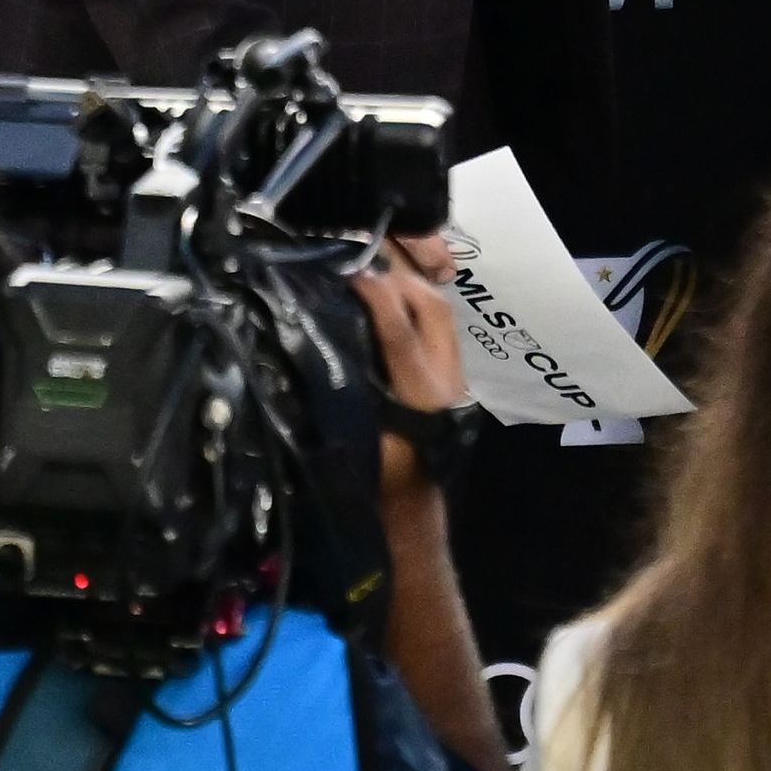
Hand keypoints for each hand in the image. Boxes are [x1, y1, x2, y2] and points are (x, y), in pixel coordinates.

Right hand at [358, 233, 472, 500]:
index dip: (376, 297)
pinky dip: (416, 306)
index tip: (351, 271)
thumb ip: (343, 387)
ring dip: (410, 290)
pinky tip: (391, 300)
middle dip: (401, 281)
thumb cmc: (376, 477)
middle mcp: (445, 379)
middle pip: (434, 310)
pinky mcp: (452, 376)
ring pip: (441, 315)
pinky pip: (439, 327)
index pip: (400, 332)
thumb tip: (316, 336)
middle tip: (364, 266)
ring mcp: (454, 376)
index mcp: (420, 396)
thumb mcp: (355, 436)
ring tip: (375, 276)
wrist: (411, 504)